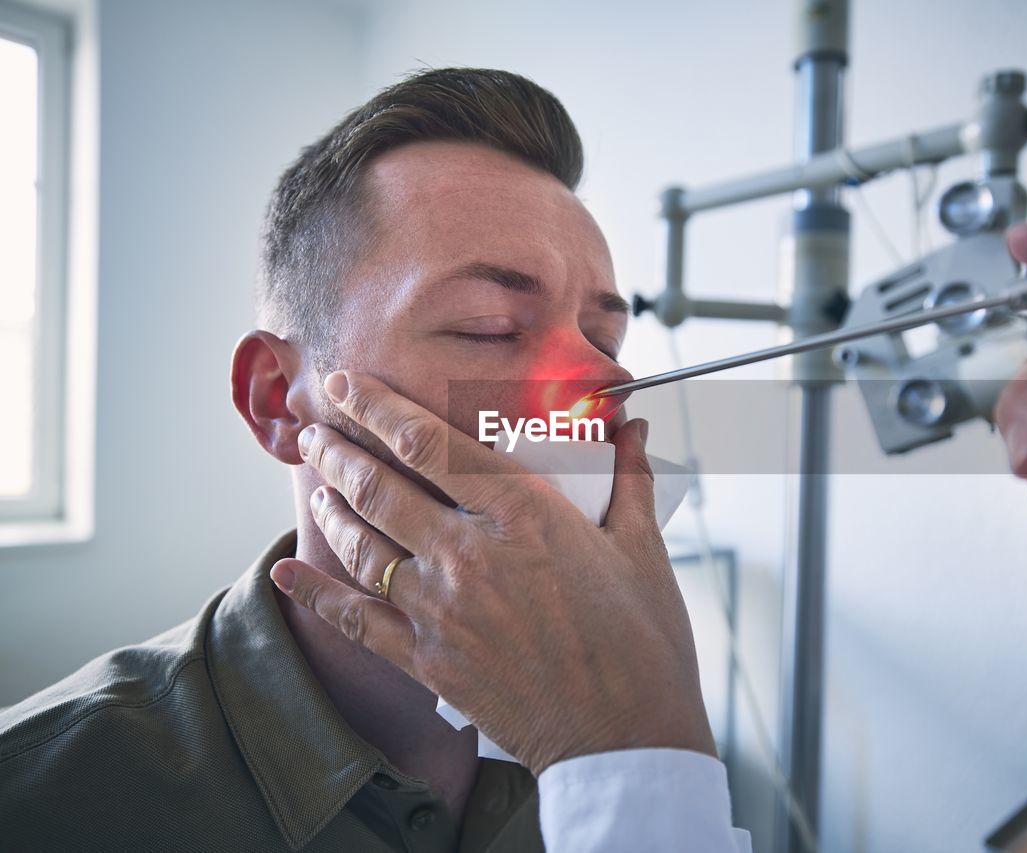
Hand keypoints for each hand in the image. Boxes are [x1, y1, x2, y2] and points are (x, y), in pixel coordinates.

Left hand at [269, 370, 714, 775]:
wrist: (626, 737)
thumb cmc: (643, 643)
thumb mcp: (643, 550)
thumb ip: (631, 480)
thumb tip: (635, 429)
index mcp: (523, 514)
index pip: (428, 441)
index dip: (377, 406)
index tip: (350, 384)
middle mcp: (468, 553)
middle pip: (379, 485)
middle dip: (339, 449)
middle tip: (317, 428)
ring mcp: (440, 610)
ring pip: (361, 545)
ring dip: (331, 506)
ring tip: (317, 484)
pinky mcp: (427, 661)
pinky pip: (353, 620)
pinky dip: (313, 592)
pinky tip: (287, 571)